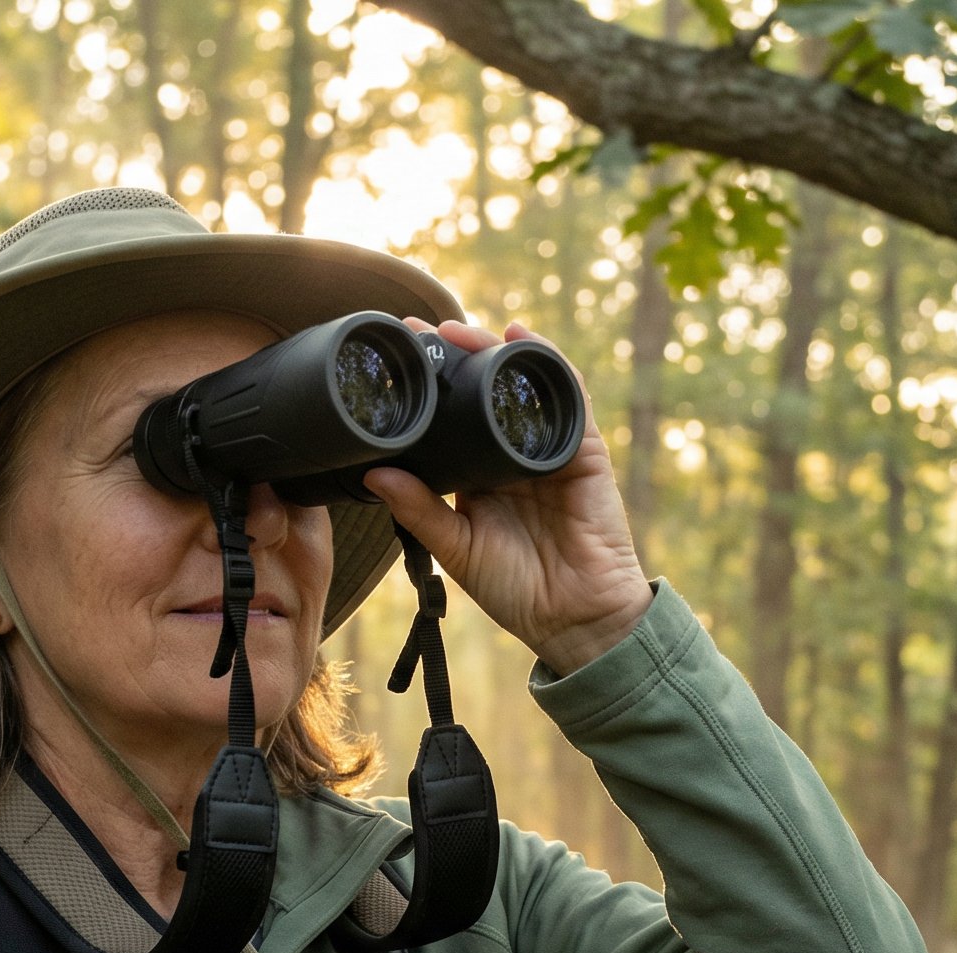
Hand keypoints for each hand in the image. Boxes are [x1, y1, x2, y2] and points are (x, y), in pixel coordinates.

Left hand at [363, 318, 652, 676]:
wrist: (575, 618)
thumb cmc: (517, 590)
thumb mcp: (456, 548)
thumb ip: (420, 510)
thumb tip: (372, 474)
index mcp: (479, 475)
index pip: (451, 418)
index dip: (428, 388)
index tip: (395, 361)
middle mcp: (512, 454)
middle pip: (483, 390)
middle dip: (454, 356)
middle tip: (417, 332)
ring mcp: (548, 448)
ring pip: (520, 384)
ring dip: (492, 351)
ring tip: (457, 330)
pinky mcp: (583, 449)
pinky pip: (568, 396)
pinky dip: (548, 363)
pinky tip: (523, 338)